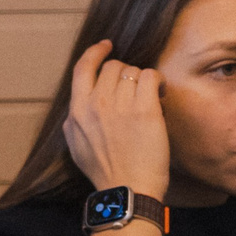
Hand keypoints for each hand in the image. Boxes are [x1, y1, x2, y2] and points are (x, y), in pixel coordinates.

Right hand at [62, 39, 171, 201]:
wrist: (128, 189)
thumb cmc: (105, 171)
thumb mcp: (75, 145)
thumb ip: (75, 119)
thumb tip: (80, 102)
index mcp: (77, 111)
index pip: (82, 68)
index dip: (95, 52)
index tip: (106, 46)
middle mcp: (96, 104)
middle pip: (113, 66)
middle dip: (126, 73)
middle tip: (135, 89)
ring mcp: (120, 106)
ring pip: (133, 70)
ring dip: (143, 80)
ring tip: (150, 95)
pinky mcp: (144, 110)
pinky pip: (151, 77)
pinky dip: (158, 81)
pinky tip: (160, 94)